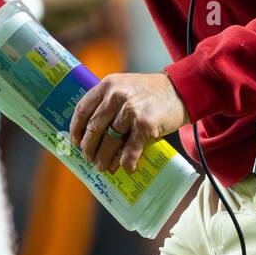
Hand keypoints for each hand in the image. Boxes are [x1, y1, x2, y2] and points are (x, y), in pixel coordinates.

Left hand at [70, 73, 189, 174]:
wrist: (181, 89)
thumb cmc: (151, 91)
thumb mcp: (125, 86)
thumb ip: (109, 101)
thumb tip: (92, 130)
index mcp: (108, 85)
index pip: (83, 109)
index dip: (76, 129)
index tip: (75, 141)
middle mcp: (116, 95)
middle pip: (94, 128)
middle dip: (89, 147)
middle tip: (88, 158)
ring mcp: (130, 109)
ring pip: (110, 141)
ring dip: (104, 158)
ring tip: (102, 166)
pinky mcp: (145, 124)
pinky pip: (130, 149)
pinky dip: (127, 162)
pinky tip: (126, 168)